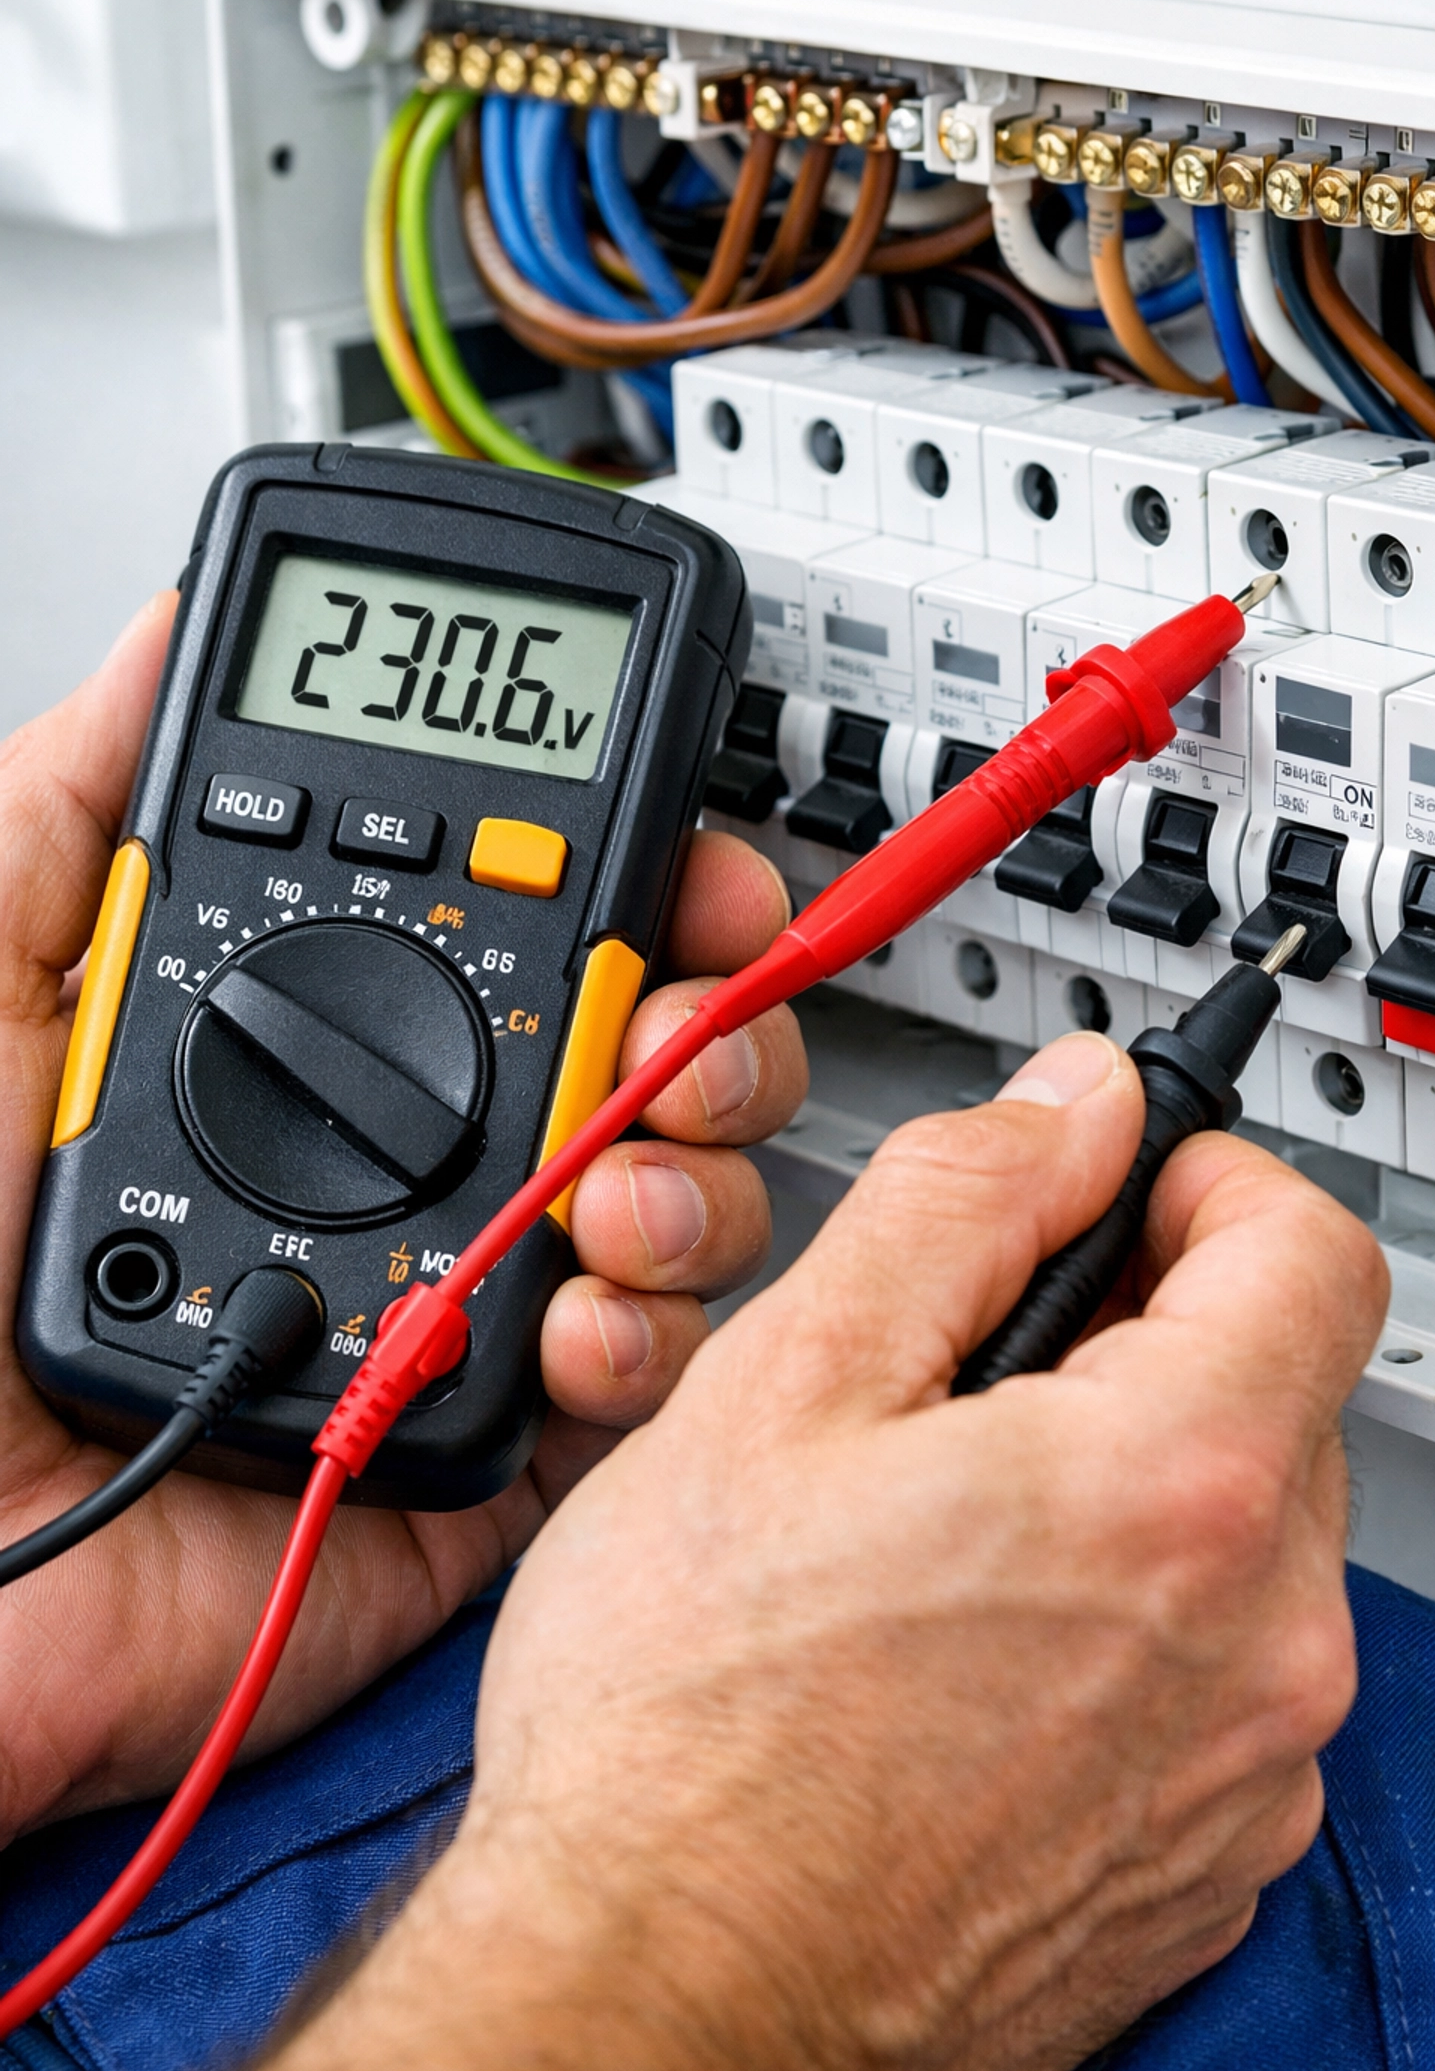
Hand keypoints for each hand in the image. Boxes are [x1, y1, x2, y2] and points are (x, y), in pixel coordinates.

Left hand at [0, 597, 805, 1843]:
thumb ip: (82, 798)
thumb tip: (168, 627)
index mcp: (326, 1034)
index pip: (534, 927)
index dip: (644, 882)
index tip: (690, 868)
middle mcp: (417, 1154)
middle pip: (652, 1060)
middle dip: (716, 1026)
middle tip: (679, 1029)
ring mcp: (458, 1293)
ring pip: (680, 1208)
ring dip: (698, 1178)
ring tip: (615, 1189)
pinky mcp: (474, 1442)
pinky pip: (630, 1388)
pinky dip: (646, 1341)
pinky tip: (577, 1314)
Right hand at [188, 1031, 1387, 2070]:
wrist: (653, 2007)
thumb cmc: (685, 1731)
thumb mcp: (786, 1381)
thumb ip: (958, 1202)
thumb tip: (1067, 1111)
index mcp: (1175, 1491)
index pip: (1308, 1250)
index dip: (1206, 1178)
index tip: (1117, 1185)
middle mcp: (1259, 1647)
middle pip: (1275, 1399)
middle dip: (1144, 1342)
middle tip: (969, 1374)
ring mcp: (1243, 1778)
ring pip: (1238, 1549)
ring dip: (1125, 1498)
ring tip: (938, 1536)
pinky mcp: (1202, 1874)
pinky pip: (1213, 1689)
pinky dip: (1123, 1639)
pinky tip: (963, 1662)